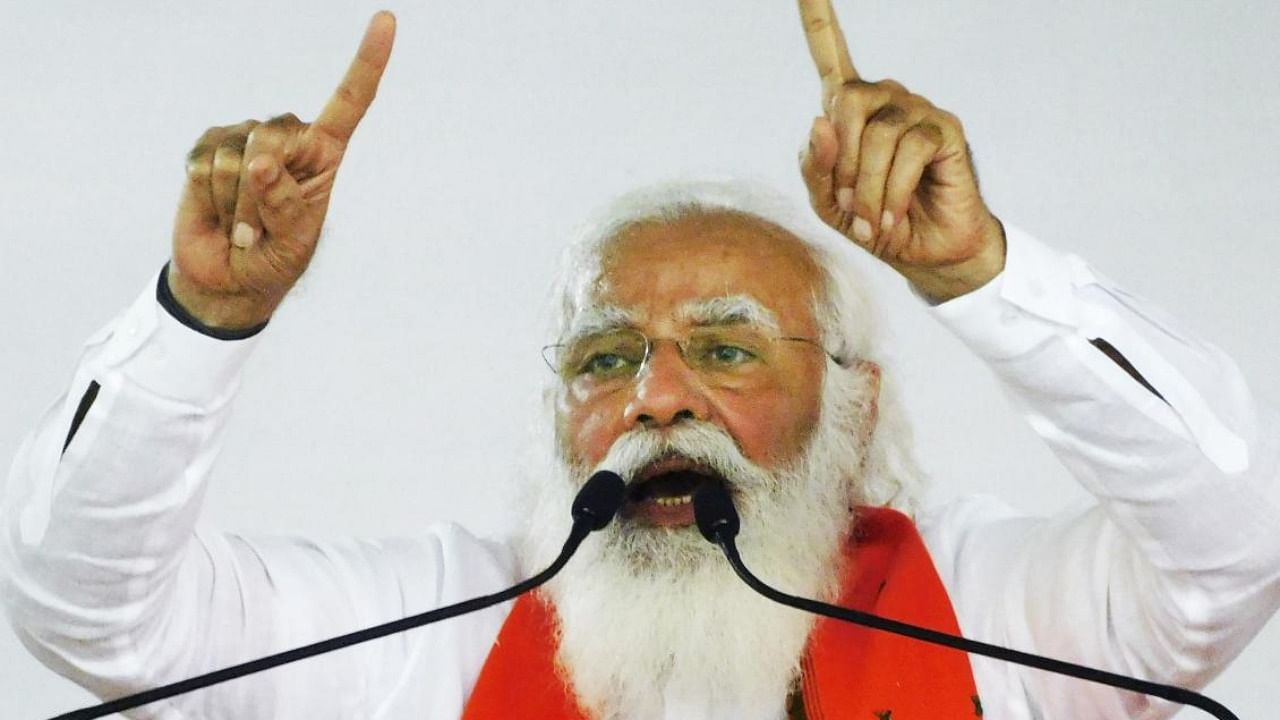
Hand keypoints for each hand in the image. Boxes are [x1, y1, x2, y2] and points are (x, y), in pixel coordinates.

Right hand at [168, 11, 395, 329]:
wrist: (228, 278)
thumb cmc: (273, 259)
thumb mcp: (292, 242)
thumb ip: (283, 204)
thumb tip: (259, 160)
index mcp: (326, 153)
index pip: (351, 100)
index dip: (367, 61)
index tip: (386, 19)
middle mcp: (288, 137)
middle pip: (274, 135)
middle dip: (263, 189)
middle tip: (262, 229)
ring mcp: (246, 137)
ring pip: (238, 155)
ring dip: (238, 205)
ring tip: (243, 226)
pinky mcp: (208, 147)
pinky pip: (205, 164)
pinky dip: (210, 198)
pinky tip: (218, 212)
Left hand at [796, 0, 1004, 301]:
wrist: (925, 255)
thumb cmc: (875, 224)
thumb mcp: (828, 204)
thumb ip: (813, 168)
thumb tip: (819, 121)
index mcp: (850, 109)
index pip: (829, 51)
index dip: (816, 16)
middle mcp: (885, 99)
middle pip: (846, 99)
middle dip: (839, 161)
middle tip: (846, 202)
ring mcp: (917, 110)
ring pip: (877, 136)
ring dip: (864, 189)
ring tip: (870, 220)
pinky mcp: (945, 130)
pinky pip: (907, 152)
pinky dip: (890, 192)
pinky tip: (890, 216)